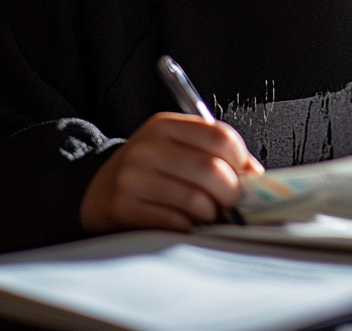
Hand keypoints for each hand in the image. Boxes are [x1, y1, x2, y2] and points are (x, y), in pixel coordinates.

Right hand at [80, 112, 264, 233]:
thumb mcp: (175, 146)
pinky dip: (189, 226)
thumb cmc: (149, 168)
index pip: (219, 136)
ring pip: (195, 199)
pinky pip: (174, 222)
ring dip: (211, 213)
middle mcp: (148, 147)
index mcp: (165, 125)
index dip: (241, 159)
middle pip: (211, 169)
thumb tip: (255, 175)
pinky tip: (187, 222)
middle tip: (231, 201)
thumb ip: (214, 153)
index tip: (245, 173)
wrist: (96, 189)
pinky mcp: (124, 207)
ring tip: (208, 212)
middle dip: (231, 191)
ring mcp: (133, 177)